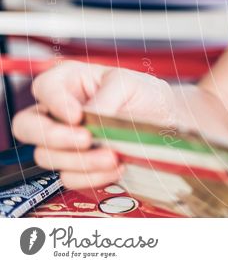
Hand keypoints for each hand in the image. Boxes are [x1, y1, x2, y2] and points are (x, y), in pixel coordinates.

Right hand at [11, 61, 176, 188]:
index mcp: (69, 81)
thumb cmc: (146, 95)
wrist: (168, 123)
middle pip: (27, 126)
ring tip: (112, 155)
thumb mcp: (131, 83)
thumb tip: (89, 117)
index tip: (78, 115)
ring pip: (47, 156)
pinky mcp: (77, 166)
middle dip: (53, 136)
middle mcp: (59, 111)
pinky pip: (69, 178)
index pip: (44, 88)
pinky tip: (116, 167)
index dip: (55, 103)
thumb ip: (107, 96)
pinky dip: (92, 177)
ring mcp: (64, 141)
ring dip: (80, 160)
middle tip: (86, 139)